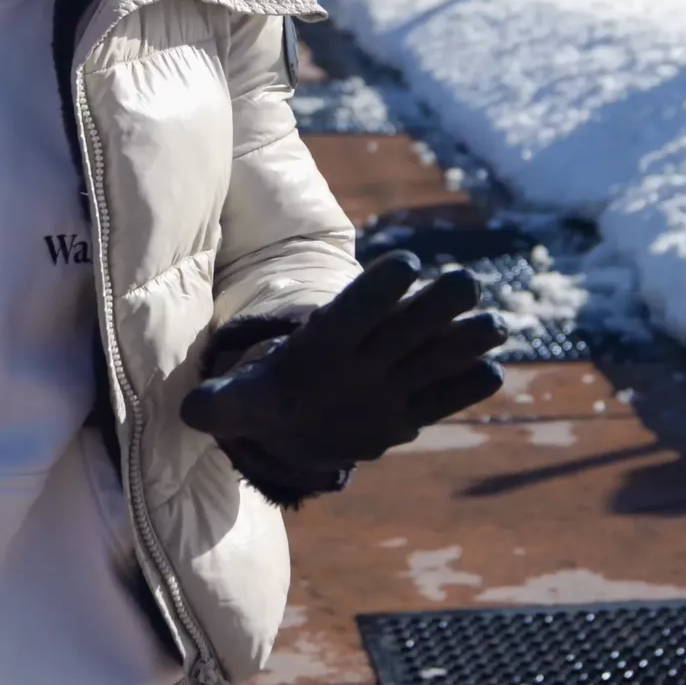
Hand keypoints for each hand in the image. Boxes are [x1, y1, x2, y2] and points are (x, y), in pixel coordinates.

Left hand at [181, 253, 506, 472]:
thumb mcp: (239, 403)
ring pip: (432, 352)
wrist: (294, 421)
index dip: (377, 290)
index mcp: (324, 340)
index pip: (352, 310)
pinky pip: (441, 397)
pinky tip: (489, 374)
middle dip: (433, 304)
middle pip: (403, 323)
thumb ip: (222, 404)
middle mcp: (365, 352)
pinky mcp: (409, 410)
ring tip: (493, 325)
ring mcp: (392, 379)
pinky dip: (463, 387)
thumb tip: (192, 412)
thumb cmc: (266, 399)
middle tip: (464, 281)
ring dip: (463, 338)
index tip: (406, 264)